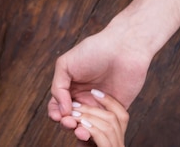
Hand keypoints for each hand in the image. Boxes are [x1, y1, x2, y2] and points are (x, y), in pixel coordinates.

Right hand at [47, 24, 149, 141]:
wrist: (123, 48)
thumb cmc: (94, 51)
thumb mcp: (66, 64)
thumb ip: (58, 87)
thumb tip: (61, 110)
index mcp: (69, 87)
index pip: (57, 107)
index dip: (55, 113)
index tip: (58, 116)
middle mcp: (83, 98)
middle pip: (70, 119)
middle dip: (67, 124)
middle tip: (70, 123)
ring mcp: (99, 105)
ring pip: (87, 126)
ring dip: (81, 131)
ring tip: (82, 130)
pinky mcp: (116, 110)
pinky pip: (107, 127)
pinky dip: (99, 132)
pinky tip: (95, 128)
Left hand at [70, 90, 128, 146]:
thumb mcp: (84, 137)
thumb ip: (84, 126)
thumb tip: (77, 106)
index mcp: (116, 137)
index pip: (122, 115)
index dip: (110, 101)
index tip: (94, 92)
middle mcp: (119, 143)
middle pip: (114, 117)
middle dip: (92, 108)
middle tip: (74, 105)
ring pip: (109, 125)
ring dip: (88, 116)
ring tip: (73, 115)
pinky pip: (102, 135)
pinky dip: (90, 127)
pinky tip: (79, 125)